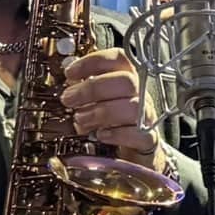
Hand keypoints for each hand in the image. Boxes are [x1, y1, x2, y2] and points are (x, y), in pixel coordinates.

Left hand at [62, 49, 163, 169]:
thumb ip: (83, 90)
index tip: (70, 72)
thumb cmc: (108, 123)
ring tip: (81, 120)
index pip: (118, 59)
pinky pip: (139, 134)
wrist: (128, 154)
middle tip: (69, 99)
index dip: (93, 61)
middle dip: (92, 89)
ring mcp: (147, 116)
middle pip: (126, 81)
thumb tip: (66, 84)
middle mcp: (139, 94)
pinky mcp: (148, 139)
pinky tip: (100, 135)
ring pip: (132, 107)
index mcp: (126, 78)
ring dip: (101, 112)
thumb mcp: (94, 102)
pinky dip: (117, 134)